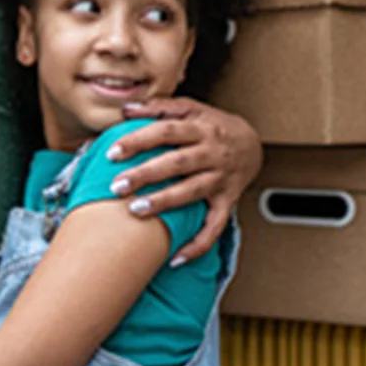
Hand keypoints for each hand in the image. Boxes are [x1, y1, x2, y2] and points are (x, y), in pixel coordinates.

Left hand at [107, 98, 262, 264]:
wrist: (253, 144)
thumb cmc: (213, 126)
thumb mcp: (191, 109)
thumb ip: (159, 107)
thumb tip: (125, 109)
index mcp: (201, 128)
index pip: (166, 132)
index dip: (139, 140)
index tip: (112, 153)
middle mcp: (213, 153)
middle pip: (177, 163)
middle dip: (145, 174)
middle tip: (116, 185)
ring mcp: (221, 179)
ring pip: (192, 192)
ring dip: (164, 202)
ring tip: (135, 210)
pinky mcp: (228, 201)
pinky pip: (215, 226)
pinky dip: (198, 244)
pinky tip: (175, 257)